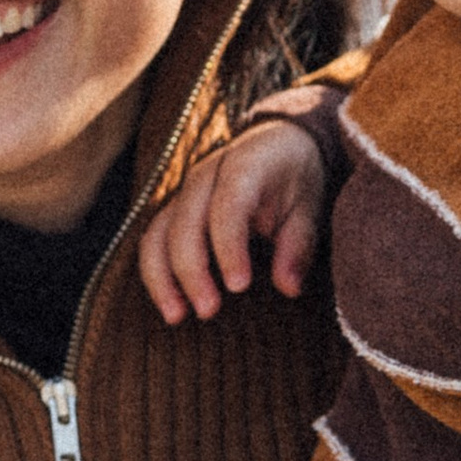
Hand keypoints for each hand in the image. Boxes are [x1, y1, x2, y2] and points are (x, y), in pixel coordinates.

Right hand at [139, 116, 329, 323]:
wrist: (276, 145)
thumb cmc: (295, 179)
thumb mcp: (308, 208)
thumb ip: (298, 246)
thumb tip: (289, 288)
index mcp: (244, 166)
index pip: (228, 205)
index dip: (229, 246)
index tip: (239, 286)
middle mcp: (205, 175)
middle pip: (185, 222)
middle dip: (191, 270)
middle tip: (209, 311)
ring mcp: (184, 192)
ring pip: (157, 233)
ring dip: (162, 277)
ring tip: (177, 316)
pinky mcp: (173, 210)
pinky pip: (152, 241)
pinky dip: (156, 274)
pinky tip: (171, 306)